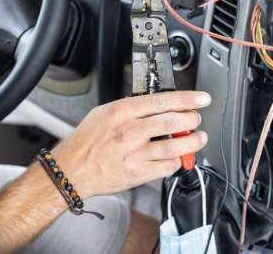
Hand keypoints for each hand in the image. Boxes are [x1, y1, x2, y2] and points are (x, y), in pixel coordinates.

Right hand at [52, 91, 210, 198]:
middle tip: (196, 119)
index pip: (161, 101)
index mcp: (121, 112)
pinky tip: (178, 157)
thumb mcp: (103, 113)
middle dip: (191, 119)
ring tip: (198, 138)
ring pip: (174, 146)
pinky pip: (167, 167)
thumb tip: (155, 103)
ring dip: (192, 141)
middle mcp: (130, 132)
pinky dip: (178, 161)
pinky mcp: (138, 174)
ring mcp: (135, 154)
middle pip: (172, 122)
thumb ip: (129, 107)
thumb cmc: (86, 141)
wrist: (71, 171)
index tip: (201, 99)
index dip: (187, 99)